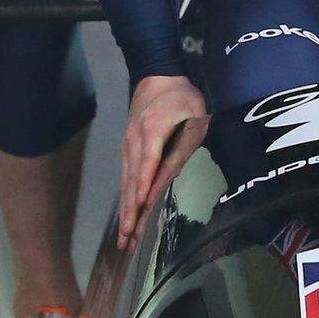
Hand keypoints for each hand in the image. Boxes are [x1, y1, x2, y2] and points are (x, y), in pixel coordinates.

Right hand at [117, 74, 208, 249]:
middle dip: (130, 212)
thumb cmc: (182, 98)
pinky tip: (127, 216)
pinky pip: (126, 177)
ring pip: (126, 183)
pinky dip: (125, 198)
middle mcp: (134, 142)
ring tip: (125, 238)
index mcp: (152, 131)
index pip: (148, 164)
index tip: (139, 209)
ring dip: (126, 211)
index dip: (144, 187)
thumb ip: (183, 147)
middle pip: (132, 181)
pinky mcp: (127, 150)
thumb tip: (170, 177)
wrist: (156, 77)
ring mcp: (127, 146)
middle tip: (127, 240)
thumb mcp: (193, 117)